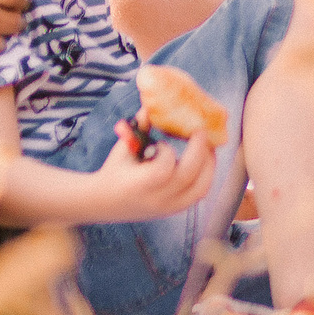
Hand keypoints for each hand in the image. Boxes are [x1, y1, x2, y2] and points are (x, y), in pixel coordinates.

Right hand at [90, 118, 217, 221]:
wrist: (105, 202)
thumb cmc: (115, 171)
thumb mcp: (123, 149)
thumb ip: (139, 128)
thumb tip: (151, 104)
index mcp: (139, 184)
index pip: (163, 169)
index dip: (167, 152)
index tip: (162, 142)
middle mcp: (156, 198)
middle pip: (188, 176)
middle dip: (199, 151)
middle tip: (200, 132)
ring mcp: (168, 207)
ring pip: (200, 188)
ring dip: (208, 164)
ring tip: (207, 146)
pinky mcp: (174, 210)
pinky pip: (198, 194)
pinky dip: (205, 176)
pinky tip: (203, 161)